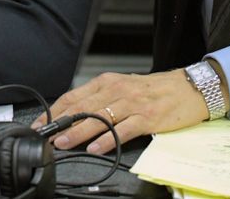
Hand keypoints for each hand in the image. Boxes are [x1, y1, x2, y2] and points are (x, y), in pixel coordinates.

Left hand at [34, 70, 208, 153]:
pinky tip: (96, 147)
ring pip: (99, 118)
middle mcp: (117, 90)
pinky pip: (124, 130)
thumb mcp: (123, 88)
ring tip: (64, 142)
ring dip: (78, 131)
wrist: (189, 88)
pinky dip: (108, 139)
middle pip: (82, 107)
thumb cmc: (154, 90)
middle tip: (45, 136)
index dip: (54, 111)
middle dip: (61, 123)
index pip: (73, 96)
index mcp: (108, 82)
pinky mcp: (148, 117)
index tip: (40, 124)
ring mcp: (133, 104)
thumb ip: (100, 99)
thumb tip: (73, 114)